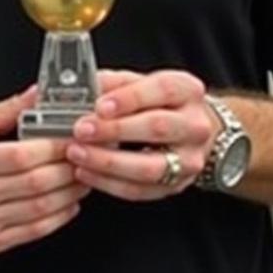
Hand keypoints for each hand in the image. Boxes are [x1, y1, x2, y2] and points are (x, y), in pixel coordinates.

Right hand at [0, 88, 88, 254]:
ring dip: (69, 193)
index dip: (54, 148)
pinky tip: (69, 203)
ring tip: (81, 178)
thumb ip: (9, 110)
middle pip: (35, 183)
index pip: (21, 155)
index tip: (73, 140)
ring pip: (40, 208)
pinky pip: (35, 231)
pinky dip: (59, 217)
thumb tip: (37, 95)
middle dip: (67, 170)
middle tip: (84, 158)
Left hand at [66, 69, 216, 200]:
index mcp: (186, 90)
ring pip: (149, 167)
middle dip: (114, 130)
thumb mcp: (139, 82)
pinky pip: (141, 190)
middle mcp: (195, 125)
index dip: (128, 98)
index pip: (161, 90)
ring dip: (108, 162)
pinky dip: (109, 183)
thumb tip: (84, 89)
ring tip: (78, 154)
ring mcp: (189, 159)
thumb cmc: (157, 102)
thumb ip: (114, 83)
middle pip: (157, 128)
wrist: (188, 129)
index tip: (99, 106)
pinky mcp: (176, 185)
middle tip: (81, 130)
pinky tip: (86, 172)